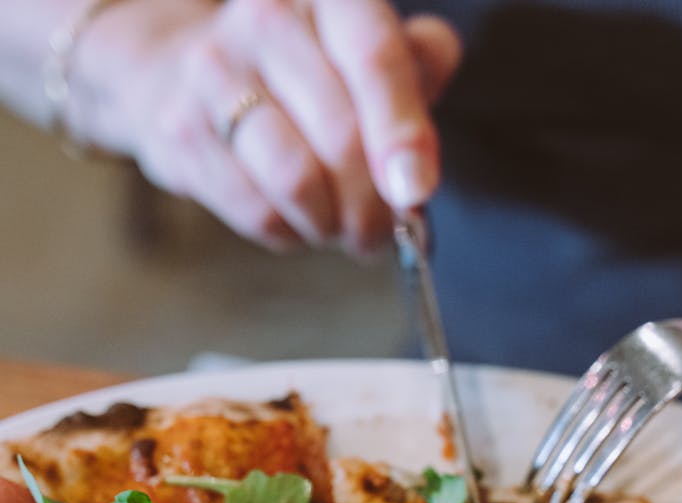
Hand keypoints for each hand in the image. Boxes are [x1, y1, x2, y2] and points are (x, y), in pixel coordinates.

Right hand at [73, 0, 461, 254]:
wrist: (179, 76)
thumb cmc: (297, 75)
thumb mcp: (361, 56)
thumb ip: (413, 69)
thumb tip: (433, 96)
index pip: (374, 58)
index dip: (401, 130)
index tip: (416, 189)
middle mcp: (267, 19)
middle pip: (341, 136)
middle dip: (374, 205)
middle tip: (382, 231)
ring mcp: (217, 74)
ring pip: (296, 179)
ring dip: (331, 225)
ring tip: (339, 229)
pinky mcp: (184, 132)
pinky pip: (258, 210)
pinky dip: (291, 233)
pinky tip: (297, 222)